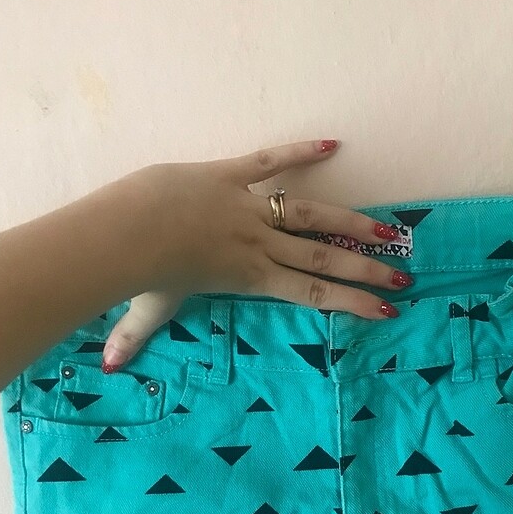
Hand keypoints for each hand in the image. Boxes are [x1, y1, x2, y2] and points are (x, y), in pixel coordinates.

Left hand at [101, 139, 409, 370]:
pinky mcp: (230, 175)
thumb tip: (109, 369)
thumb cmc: (138, 273)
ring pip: (310, 215)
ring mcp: (249, 208)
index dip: (351, 304)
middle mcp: (260, 245)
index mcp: (250, 278)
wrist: (126, 230)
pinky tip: (333, 144)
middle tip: (403, 277)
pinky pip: (270, 161)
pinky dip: (299, 151)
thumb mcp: (145, 310)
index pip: (311, 295)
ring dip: (351, 223)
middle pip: (324, 259)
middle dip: (366, 270)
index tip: (385, 311)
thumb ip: (133, 338)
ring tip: (389, 232)